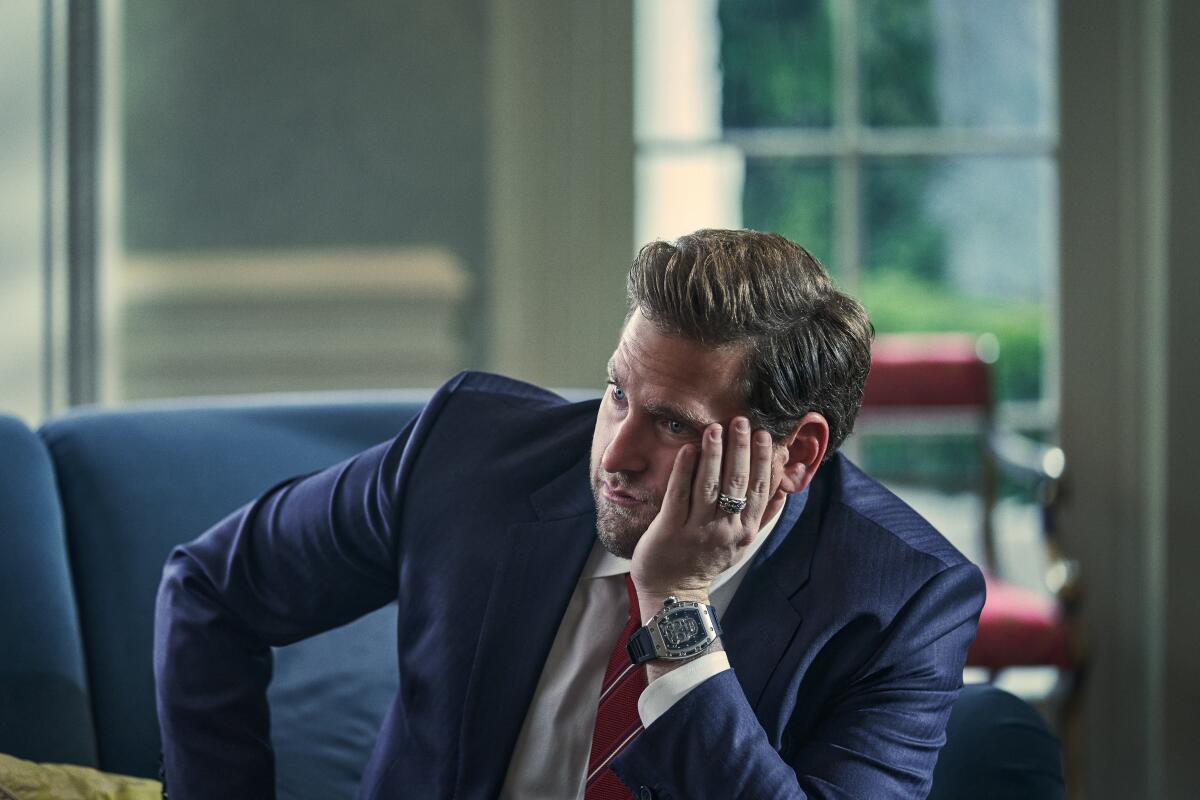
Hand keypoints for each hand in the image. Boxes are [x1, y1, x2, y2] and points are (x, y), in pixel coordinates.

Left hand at [629, 416, 779, 609]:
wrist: (674, 593)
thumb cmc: (707, 562)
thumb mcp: (741, 543)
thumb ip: (762, 517)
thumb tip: (784, 490)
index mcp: (744, 531)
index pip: (759, 489)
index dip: (764, 460)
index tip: (766, 435)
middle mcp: (725, 530)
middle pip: (737, 483)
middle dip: (741, 449)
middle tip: (742, 421)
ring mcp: (697, 530)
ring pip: (710, 485)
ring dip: (714, 453)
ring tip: (715, 428)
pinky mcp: (670, 530)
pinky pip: (679, 494)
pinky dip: (685, 469)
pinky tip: (688, 449)